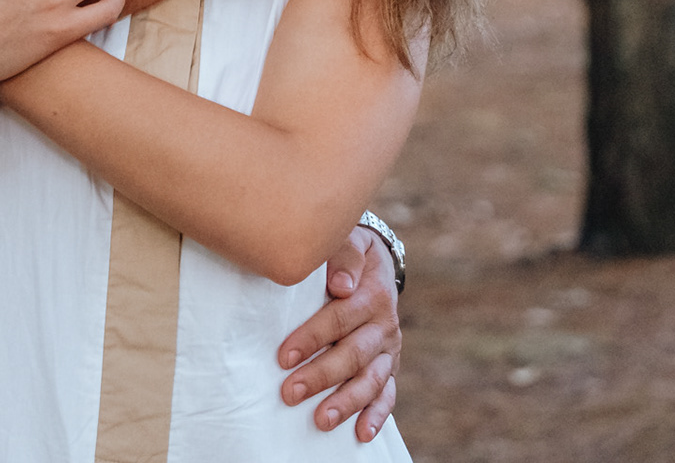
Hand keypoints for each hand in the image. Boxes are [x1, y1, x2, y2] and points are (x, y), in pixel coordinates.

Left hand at [276, 226, 399, 439]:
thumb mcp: (348, 241)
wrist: (375, 260)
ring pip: (371, 380)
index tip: (284, 356)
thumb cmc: (347, 252)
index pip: (340, 319)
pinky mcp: (390, 364)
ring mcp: (389, 348)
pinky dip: (378, 415)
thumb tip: (340, 284)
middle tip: (290, 393)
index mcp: (371, 295)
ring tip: (321, 420)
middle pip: (353, 355)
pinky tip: (361, 433)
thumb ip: (343, 256)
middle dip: (321, 376)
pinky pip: (388, 393)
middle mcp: (384, 324)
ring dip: (346, 402)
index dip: (312, 338)